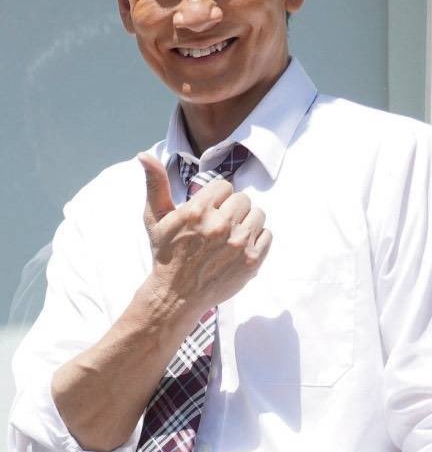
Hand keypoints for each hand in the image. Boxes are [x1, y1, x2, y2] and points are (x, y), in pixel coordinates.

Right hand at [140, 154, 270, 317]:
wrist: (177, 295)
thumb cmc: (166, 254)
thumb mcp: (155, 219)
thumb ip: (155, 185)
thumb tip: (144, 155)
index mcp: (197, 211)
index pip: (225, 186)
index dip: (217, 197)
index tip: (209, 210)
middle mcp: (220, 225)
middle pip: (243, 199)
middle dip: (232, 209)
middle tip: (219, 224)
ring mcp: (238, 244)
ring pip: (258, 214)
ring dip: (246, 222)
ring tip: (231, 234)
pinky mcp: (252, 261)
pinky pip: (267, 235)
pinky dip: (257, 239)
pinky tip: (240, 247)